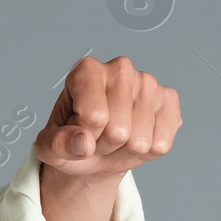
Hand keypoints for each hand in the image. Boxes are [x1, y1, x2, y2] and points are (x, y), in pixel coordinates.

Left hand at [34, 55, 181, 178]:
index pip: (94, 117)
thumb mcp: (50, 147)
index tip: (79, 132)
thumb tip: (82, 143)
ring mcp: (148, 82)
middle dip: (105, 145)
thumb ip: (56, 144)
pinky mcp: (170, 100)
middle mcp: (120, 68)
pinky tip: (136, 137)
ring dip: (125, 151)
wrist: (96, 150)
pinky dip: (147, 152)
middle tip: (98, 138)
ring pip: (140, 141)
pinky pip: (161, 144)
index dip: (84, 138)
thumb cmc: (73, 140)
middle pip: (118, 131)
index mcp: (86, 70)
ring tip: (115, 139)